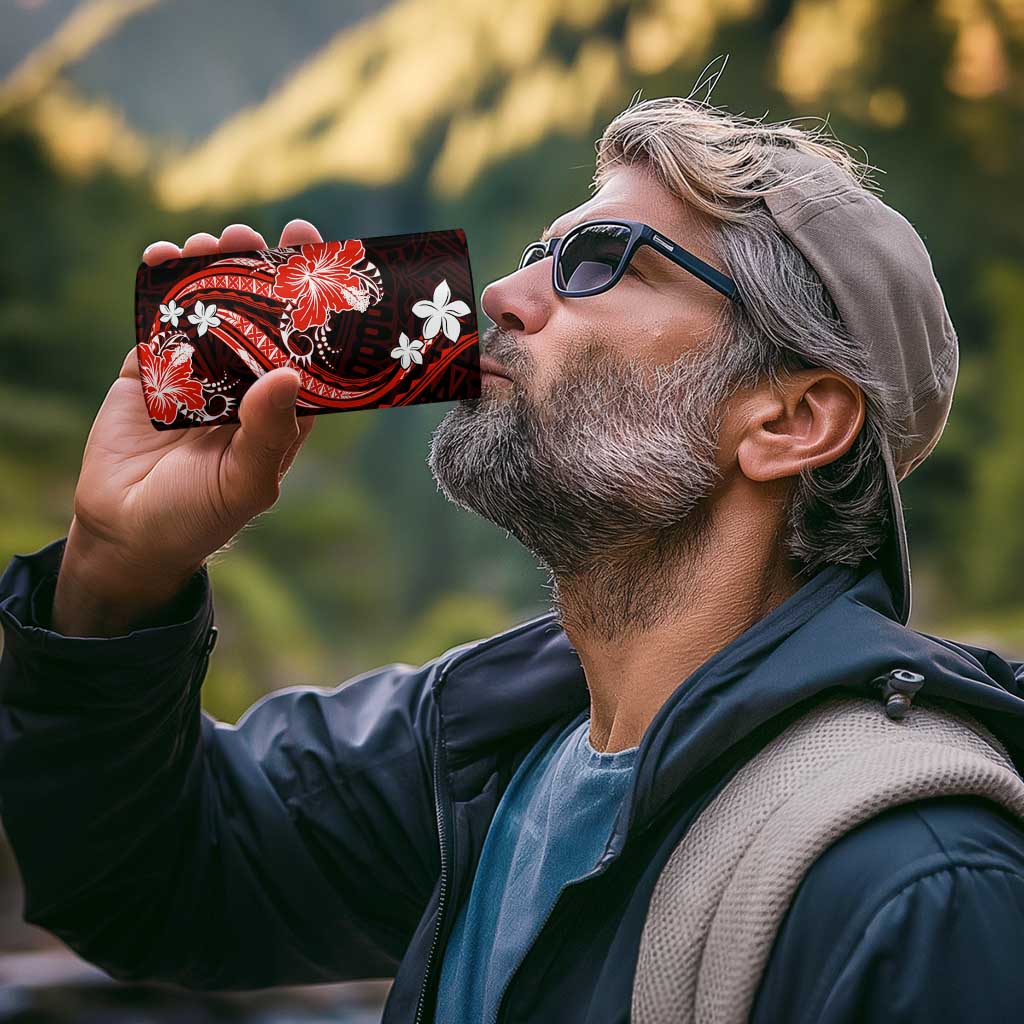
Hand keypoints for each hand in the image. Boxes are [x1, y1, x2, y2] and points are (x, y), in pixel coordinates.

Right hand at [53, 220, 322, 634]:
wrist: (126, 533)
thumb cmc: (200, 516)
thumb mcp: (246, 482)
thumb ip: (268, 432)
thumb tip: (287, 374)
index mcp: (281, 406)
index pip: (305, 344)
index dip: (312, 301)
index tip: (317, 253)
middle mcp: (244, 382)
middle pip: (257, 314)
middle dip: (257, 270)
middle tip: (253, 235)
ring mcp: (196, 372)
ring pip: (209, 307)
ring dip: (210, 268)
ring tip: (209, 241)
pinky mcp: (150, 370)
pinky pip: (157, 320)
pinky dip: (158, 286)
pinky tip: (161, 257)